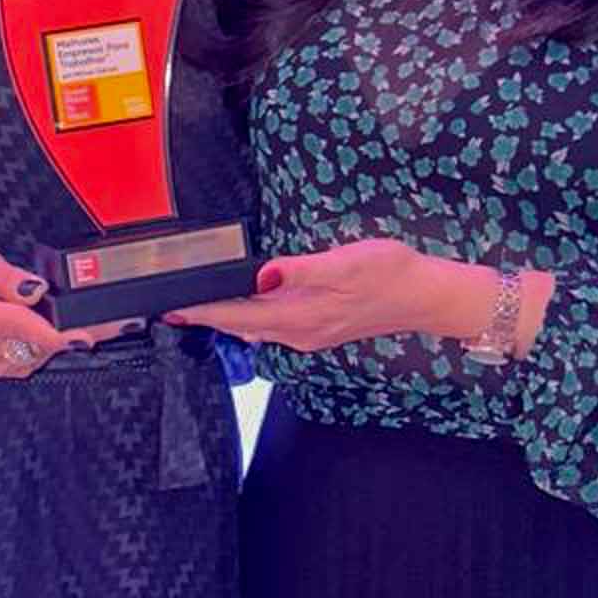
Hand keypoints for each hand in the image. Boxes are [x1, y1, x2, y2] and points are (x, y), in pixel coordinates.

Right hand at [0, 249, 138, 379]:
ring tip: (56, 317)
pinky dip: (45, 346)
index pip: (19, 326)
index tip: (82, 336)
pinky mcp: (2, 373)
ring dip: (57, 336)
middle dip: (70, 331)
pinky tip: (39, 330)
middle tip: (99, 321)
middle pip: (39, 344)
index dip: (55, 334)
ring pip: (41, 353)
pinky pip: (35, 360)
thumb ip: (6, 275)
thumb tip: (37, 289)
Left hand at [165, 238, 498, 352]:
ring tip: (197, 306)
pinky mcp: (320, 330)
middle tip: (171, 307)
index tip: (171, 310)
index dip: (202, 312)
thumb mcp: (345, 262)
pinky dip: (251, 318)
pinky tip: (244, 307)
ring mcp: (310, 335)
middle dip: (207, 317)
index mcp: (301, 316)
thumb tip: (263, 275)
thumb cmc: (390, 272)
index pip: (238, 316)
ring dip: (227, 319)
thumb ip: (300, 270)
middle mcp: (300, 333)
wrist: (427, 296)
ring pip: (256, 329)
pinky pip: (273, 328)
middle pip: (240, 326)